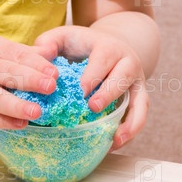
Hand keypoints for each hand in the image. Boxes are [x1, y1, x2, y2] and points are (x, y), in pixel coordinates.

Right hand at [0, 31, 57, 128]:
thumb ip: (20, 52)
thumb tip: (51, 52)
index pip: (16, 55)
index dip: (36, 64)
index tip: (54, 72)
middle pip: (8, 75)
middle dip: (31, 81)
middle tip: (52, 87)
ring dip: (17, 106)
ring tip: (37, 112)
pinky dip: (4, 122)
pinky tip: (21, 124)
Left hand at [33, 25, 147, 149]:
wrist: (108, 46)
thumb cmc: (80, 44)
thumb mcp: (63, 36)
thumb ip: (49, 42)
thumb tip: (40, 54)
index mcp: (109, 47)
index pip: (104, 59)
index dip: (93, 75)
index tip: (81, 91)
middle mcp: (128, 63)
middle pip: (124, 78)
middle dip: (109, 94)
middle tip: (93, 108)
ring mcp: (136, 82)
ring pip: (140, 101)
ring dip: (130, 121)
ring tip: (115, 139)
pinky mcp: (138, 98)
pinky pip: (139, 116)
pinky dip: (130, 131)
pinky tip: (114, 145)